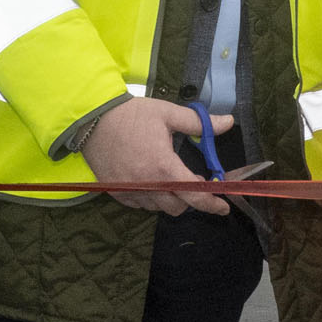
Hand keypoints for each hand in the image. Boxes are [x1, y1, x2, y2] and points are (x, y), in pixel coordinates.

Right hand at [81, 98, 232, 217]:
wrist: (92, 119)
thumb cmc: (132, 115)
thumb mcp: (168, 114)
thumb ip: (199, 123)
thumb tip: (228, 122)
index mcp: (164, 167)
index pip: (194, 194)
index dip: (212, 203)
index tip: (223, 206)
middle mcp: (148, 185)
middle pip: (178, 207)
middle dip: (190, 198)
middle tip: (192, 180)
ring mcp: (130, 192)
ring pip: (159, 208)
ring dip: (170, 198)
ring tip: (169, 178)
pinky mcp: (116, 194)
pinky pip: (140, 205)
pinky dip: (151, 198)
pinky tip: (150, 181)